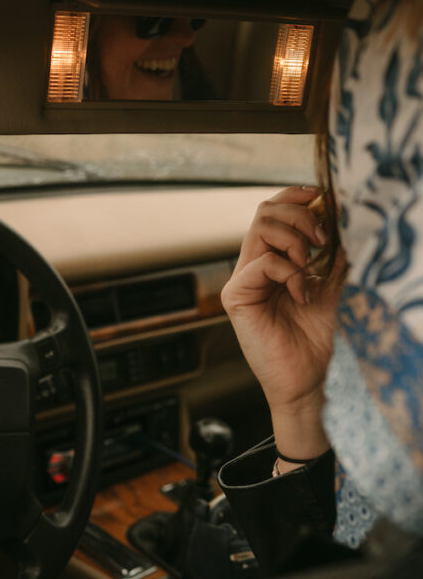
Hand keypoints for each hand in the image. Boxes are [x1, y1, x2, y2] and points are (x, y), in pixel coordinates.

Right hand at [221, 186, 342, 457]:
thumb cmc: (310, 342)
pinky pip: (263, 263)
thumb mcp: (328, 291)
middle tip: (322, 237)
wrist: (303, 382)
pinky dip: (290, 272)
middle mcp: (251, 266)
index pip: (272, 213)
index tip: (320, 196)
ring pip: (261, 229)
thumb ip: (330, 261)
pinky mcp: (237, 295)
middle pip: (264, 212)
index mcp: (269, 262)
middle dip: (299, 215)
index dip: (293, 197)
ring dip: (295, 240)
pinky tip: (303, 293)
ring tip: (311, 264)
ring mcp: (241, 280)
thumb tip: (343, 226)